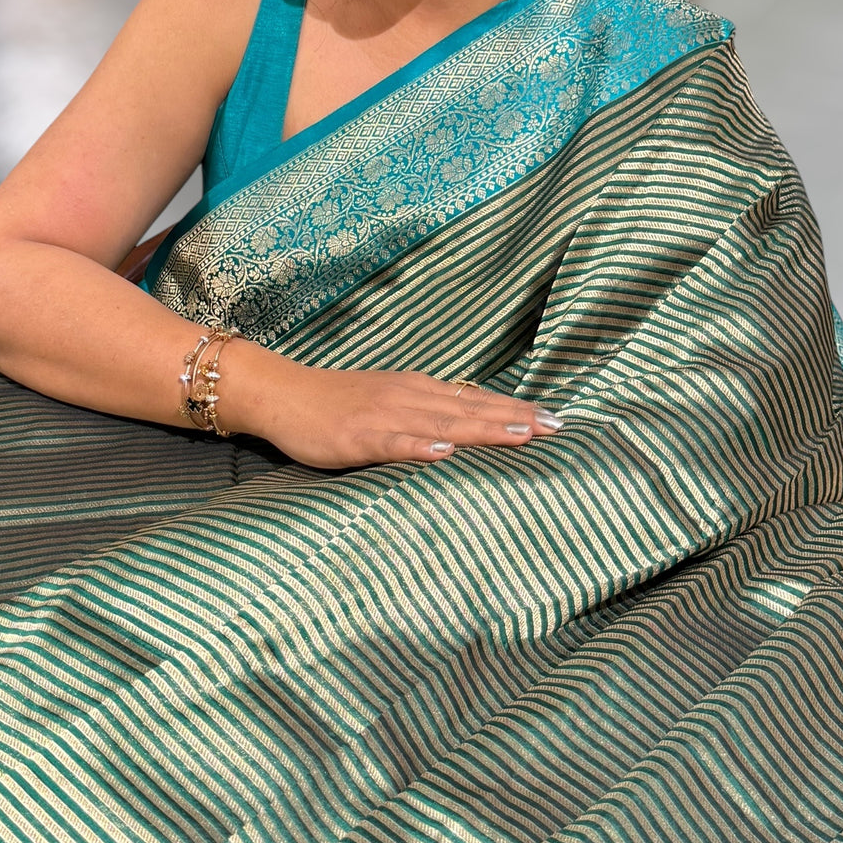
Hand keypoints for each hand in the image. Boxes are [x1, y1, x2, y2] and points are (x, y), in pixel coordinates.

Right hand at [221, 344, 563, 469]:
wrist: (284, 393)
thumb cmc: (339, 404)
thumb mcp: (391, 401)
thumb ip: (428, 412)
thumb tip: (470, 424)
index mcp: (419, 391)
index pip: (478, 400)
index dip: (516, 410)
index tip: (556, 419)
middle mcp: (409, 397)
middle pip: (471, 409)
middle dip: (515, 418)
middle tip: (557, 427)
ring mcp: (384, 416)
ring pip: (442, 423)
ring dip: (483, 428)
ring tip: (520, 435)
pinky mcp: (358, 436)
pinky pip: (393, 442)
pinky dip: (419, 445)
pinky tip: (443, 452)